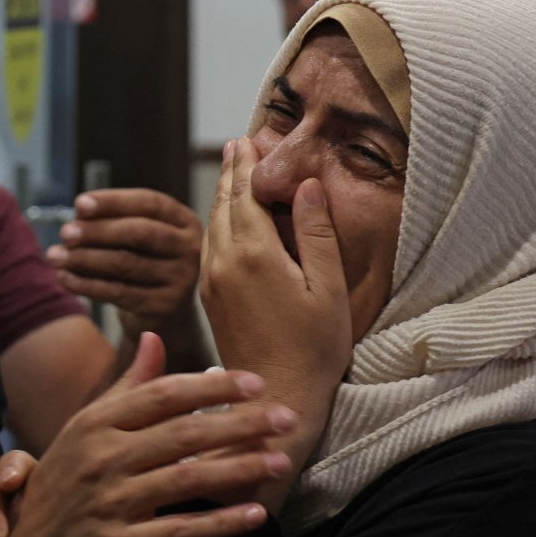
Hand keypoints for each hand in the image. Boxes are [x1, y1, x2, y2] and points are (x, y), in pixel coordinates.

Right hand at [2, 333, 296, 536]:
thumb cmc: (66, 473)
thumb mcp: (88, 423)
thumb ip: (129, 385)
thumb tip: (155, 338)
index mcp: (97, 421)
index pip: (163, 395)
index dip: (211, 387)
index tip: (254, 382)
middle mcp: (104, 457)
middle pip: (183, 435)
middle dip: (240, 424)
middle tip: (285, 418)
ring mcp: (110, 501)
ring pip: (185, 480)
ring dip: (237, 470)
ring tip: (279, 462)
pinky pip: (176, 531)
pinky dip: (217, 524)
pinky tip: (253, 515)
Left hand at [47, 188, 201, 335]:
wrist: (162, 312)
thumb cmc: (142, 261)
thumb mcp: (132, 237)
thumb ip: (110, 220)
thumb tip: (79, 212)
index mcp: (183, 220)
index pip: (148, 202)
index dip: (112, 201)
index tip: (79, 204)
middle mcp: (190, 247)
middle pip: (140, 232)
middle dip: (97, 231)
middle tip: (65, 233)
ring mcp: (182, 278)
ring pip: (126, 263)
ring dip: (85, 258)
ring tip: (54, 256)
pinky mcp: (166, 306)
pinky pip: (120, 292)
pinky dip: (87, 285)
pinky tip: (65, 278)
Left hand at [199, 138, 350, 511]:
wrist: (275, 398)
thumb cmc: (313, 348)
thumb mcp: (327, 288)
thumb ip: (315, 233)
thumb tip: (307, 184)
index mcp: (253, 253)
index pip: (246, 194)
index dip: (249, 165)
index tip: (248, 138)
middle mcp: (222, 262)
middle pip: (224, 204)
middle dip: (232, 173)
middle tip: (237, 145)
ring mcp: (210, 281)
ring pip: (211, 225)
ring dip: (222, 196)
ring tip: (232, 174)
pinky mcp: (209, 299)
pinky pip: (208, 247)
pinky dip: (217, 223)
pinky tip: (226, 221)